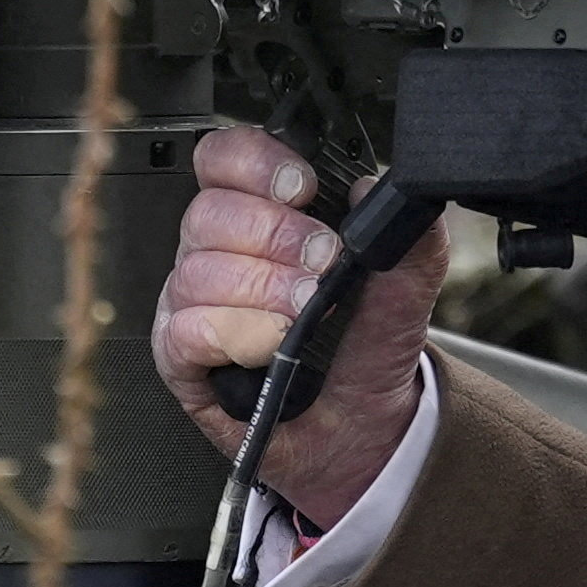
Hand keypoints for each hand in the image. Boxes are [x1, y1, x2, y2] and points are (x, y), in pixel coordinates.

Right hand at [144, 123, 441, 535]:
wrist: (366, 428)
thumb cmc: (366, 349)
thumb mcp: (405, 287)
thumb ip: (403, 235)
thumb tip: (378, 191)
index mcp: (258, 215)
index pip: (224, 159)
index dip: (255, 163)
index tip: (303, 188)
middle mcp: (216, 252)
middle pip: (210, 213)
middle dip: (276, 236)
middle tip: (322, 263)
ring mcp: (193, 304)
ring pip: (198, 272)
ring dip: (263, 289)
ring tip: (306, 312)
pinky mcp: (181, 358)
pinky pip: (187, 330)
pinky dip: (237, 333)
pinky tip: (272, 345)